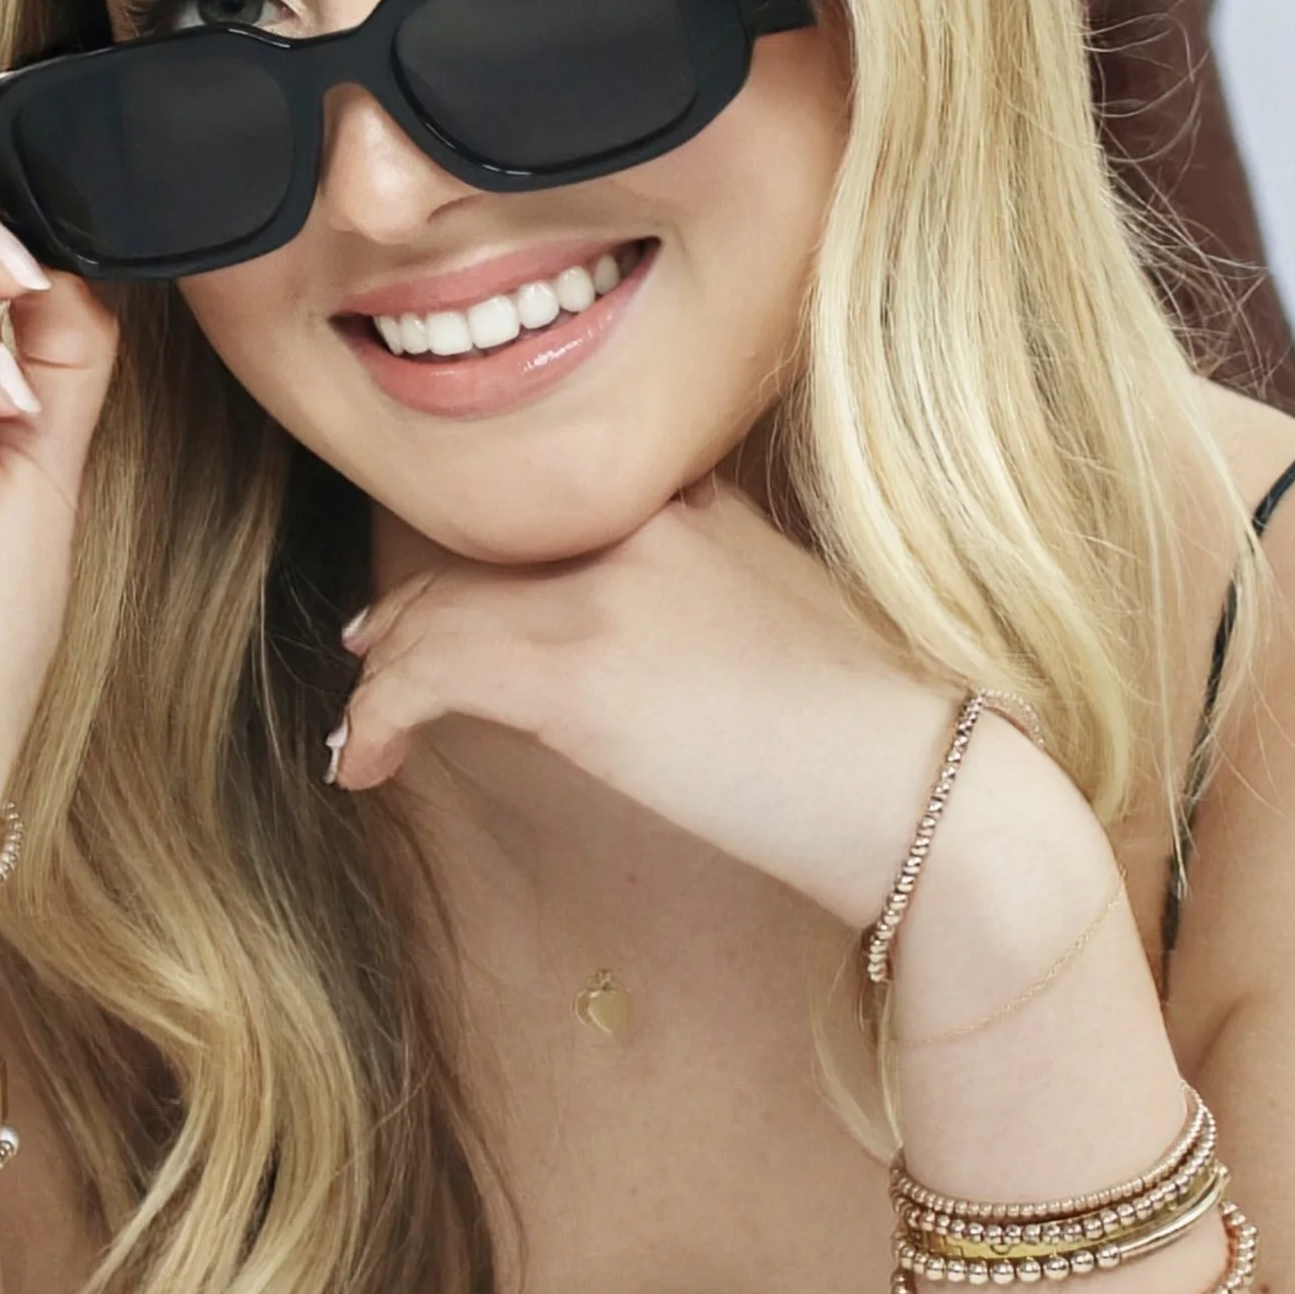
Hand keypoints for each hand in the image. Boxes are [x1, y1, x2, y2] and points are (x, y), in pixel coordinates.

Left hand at [332, 481, 1098, 936]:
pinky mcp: (578, 668)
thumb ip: (704, 596)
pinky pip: (427, 672)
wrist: (930, 793)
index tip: (438, 605)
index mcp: (696, 500)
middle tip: (374, 659)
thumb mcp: (790, 622)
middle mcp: (645, 519)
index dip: (481, 559)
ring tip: (364, 731)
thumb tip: (633, 647)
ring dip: (386, 674)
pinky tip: (364, 764)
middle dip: (415, 612)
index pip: (549, 506)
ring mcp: (608, 587)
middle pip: (482, 550)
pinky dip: (379, 716)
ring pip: (438, 606)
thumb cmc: (881, 738)